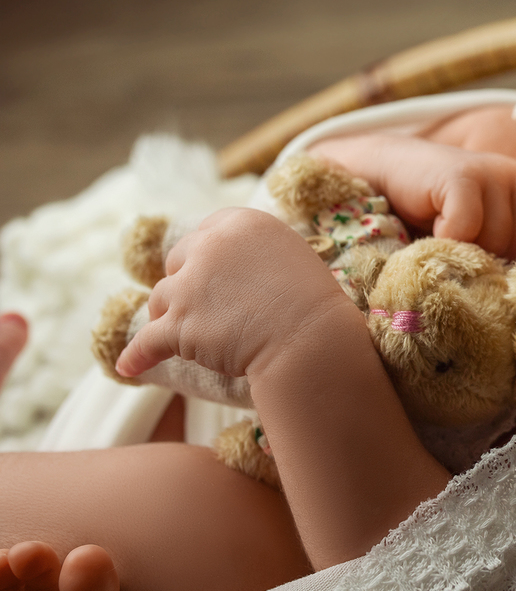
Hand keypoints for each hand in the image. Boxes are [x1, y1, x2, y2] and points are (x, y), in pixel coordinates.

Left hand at [115, 208, 358, 381]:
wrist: (312, 340)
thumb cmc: (312, 303)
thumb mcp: (288, 255)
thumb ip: (253, 251)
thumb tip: (228, 267)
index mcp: (239, 223)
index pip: (204, 233)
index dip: (206, 258)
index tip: (215, 276)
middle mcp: (209, 246)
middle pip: (177, 263)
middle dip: (186, 284)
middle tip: (209, 308)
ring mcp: (190, 286)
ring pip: (161, 299)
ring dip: (173, 316)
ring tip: (196, 338)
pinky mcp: (179, 324)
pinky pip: (146, 342)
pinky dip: (137, 356)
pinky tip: (128, 367)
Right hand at [310, 134, 515, 259]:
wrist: (381, 183)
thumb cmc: (430, 224)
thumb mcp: (477, 246)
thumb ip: (504, 262)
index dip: (508, 274)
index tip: (482, 270)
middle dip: (486, 263)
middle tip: (457, 251)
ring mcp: (494, 174)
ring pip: (496, 240)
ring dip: (463, 252)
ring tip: (443, 237)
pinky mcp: (463, 173)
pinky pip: (466, 226)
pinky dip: (444, 238)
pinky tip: (432, 226)